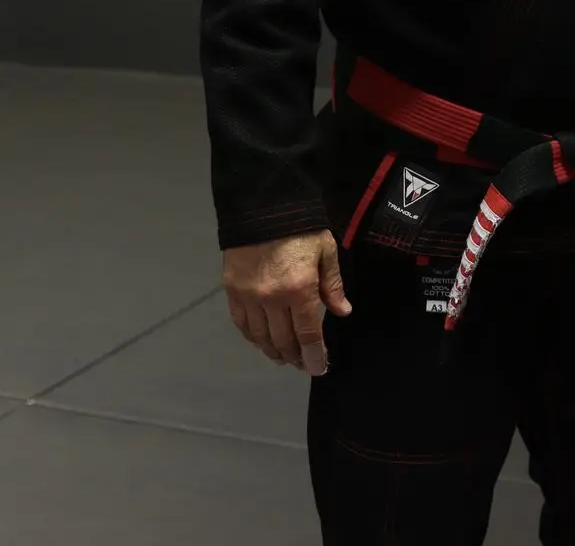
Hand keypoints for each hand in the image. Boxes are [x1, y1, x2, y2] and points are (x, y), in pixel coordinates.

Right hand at [221, 229, 351, 374]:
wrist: (262, 205)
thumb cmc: (301, 227)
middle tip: (303, 364)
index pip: (308, 333)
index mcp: (299, 289)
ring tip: (284, 356)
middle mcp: (271, 298)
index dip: (314, 355)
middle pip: (283, 340)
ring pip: (260, 336)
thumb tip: (342, 312)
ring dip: (273, 351)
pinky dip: (252, 337)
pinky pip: (241, 323)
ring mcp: (248, 296)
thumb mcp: (326, 251)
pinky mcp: (232, 290)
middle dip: (295, 356)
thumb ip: (333, 285)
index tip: (318, 368)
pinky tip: (261, 341)